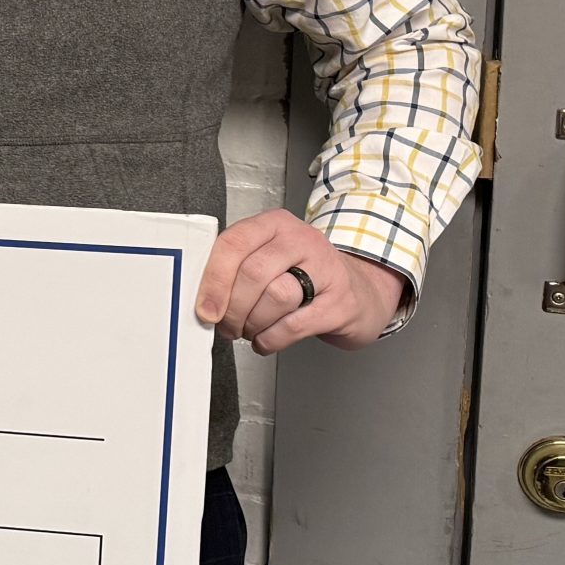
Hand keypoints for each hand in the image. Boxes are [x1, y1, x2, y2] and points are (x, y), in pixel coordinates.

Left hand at [196, 209, 407, 353]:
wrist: (361, 290)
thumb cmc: (305, 274)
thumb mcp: (269, 257)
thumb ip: (236, 269)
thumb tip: (203, 300)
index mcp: (275, 224)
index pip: (234, 243)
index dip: (213, 280)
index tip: (204, 308)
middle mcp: (302, 240)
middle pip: (253, 273)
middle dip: (232, 308)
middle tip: (227, 326)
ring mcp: (327, 270)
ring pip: (275, 297)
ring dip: (253, 324)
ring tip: (249, 330)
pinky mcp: (341, 303)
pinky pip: (294, 325)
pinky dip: (272, 339)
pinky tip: (266, 340)